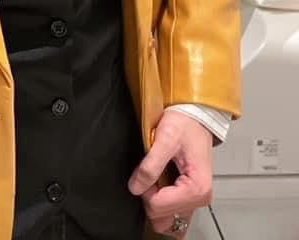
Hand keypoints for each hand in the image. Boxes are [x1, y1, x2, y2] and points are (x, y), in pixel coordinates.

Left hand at [127, 109, 213, 235]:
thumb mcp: (165, 138)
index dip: (145, 190)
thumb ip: (150, 165)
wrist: (195, 117)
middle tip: (150, 172)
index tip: (145, 171)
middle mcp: (200, 198)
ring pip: (166, 219)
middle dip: (150, 196)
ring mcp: (195, 200)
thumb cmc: (185, 124)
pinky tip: (160, 183)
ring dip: (155, 200)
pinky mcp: (190, 197)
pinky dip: (161, 201)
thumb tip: (135, 187)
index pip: (159, 207)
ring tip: (156, 176)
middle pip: (162, 217)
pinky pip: (171, 212)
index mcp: (197, 188)